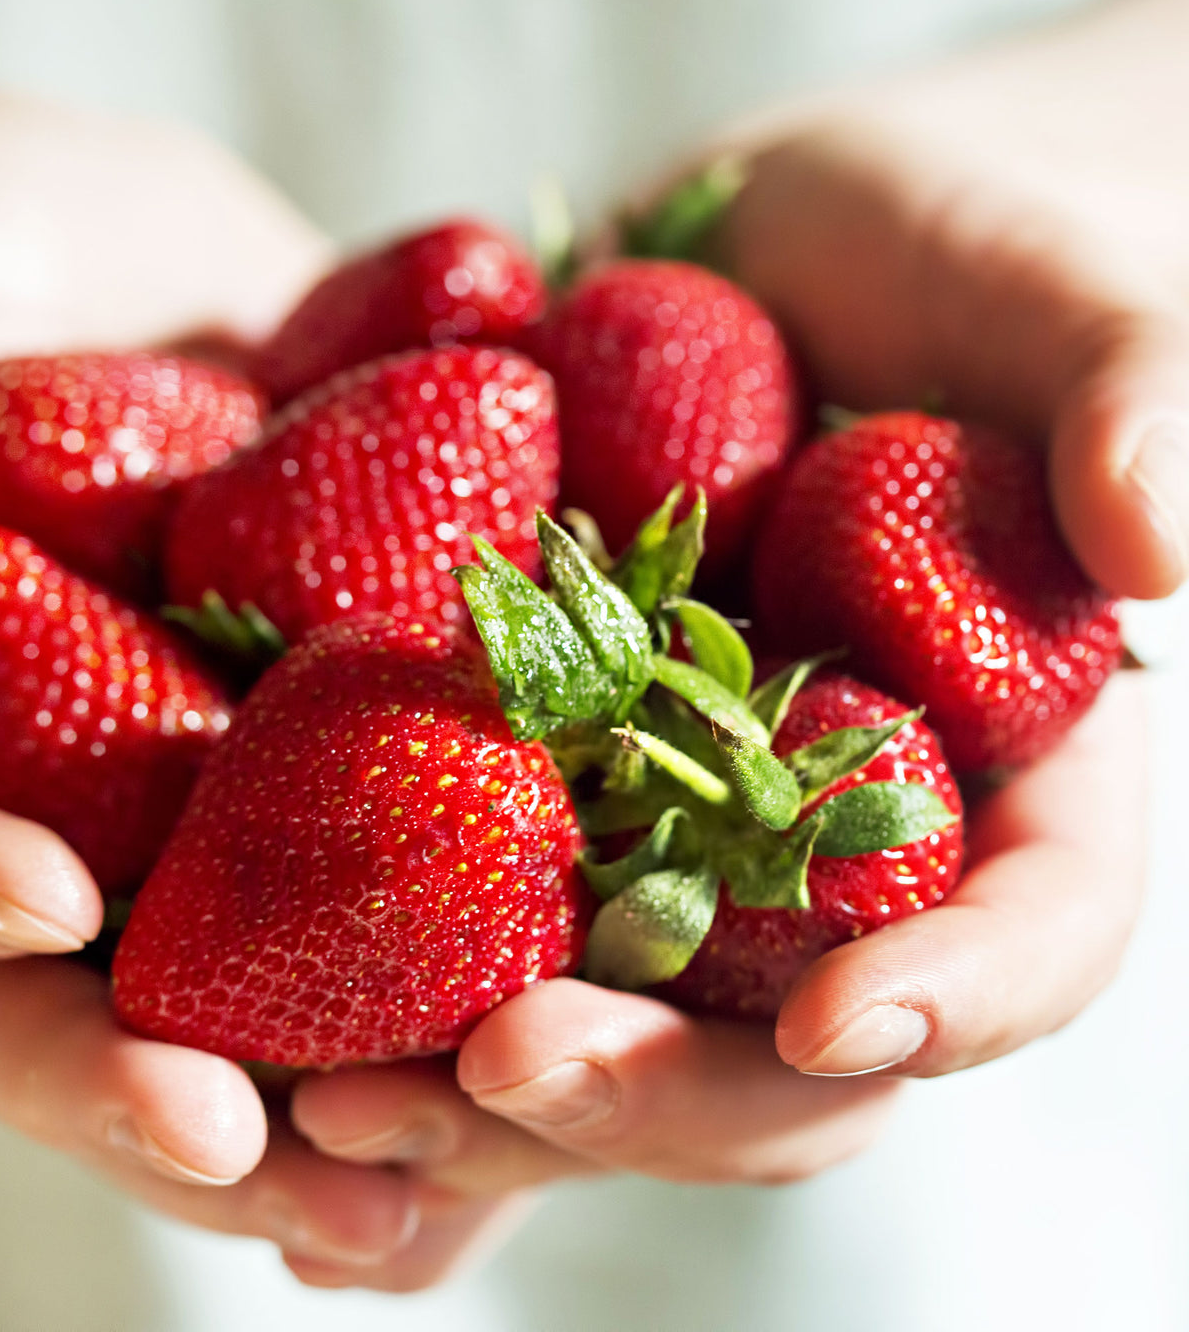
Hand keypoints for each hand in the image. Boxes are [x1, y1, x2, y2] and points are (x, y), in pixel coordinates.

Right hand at [0, 94, 490, 1283]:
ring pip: (254, 967)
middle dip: (152, 1083)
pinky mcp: (345, 730)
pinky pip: (413, 842)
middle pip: (65, 983)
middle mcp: (42, 789)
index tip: (37, 899)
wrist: (115, 256)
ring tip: (450, 1182)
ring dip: (344, 1082)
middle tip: (266, 1165)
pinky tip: (581, 998)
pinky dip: (482, 929)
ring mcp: (201, 779)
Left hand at [286, 119, 1163, 1281]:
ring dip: (472, 1095)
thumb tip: (1164, 536)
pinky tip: (258, 1023)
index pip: (1030, 929)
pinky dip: (368, 988)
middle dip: (650, 1090)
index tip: (851, 1028)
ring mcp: (668, 815)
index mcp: (995, 767)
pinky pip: (457, 912)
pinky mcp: (534, 768)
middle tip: (500, 1078)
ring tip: (326, 1107)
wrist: (781, 250)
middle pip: (772, 1035)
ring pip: (597, 1018)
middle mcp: (826, 832)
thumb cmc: (957, 260)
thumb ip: (1125, 388)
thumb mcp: (1056, 295)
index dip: (963, 997)